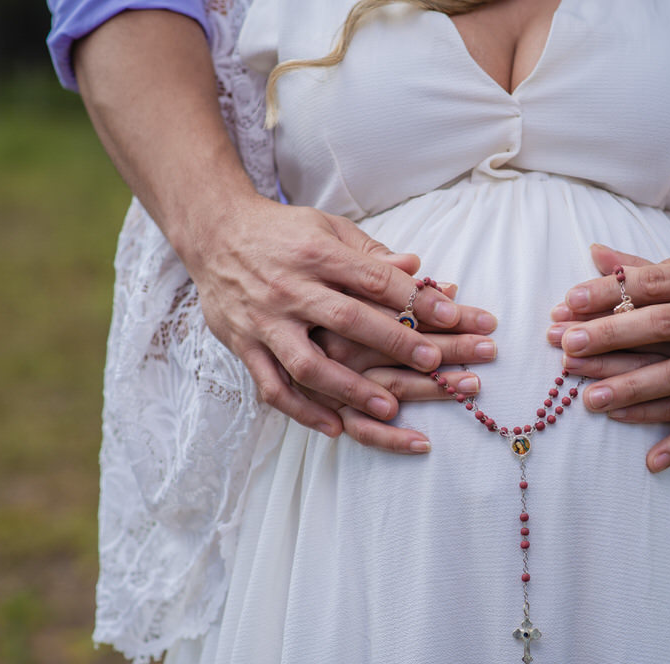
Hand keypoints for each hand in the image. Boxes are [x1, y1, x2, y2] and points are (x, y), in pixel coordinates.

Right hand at [182, 195, 496, 437]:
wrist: (214, 232)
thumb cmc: (284, 233)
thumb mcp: (328, 229)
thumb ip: (372, 254)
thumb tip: (418, 267)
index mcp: (317, 254)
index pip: (374, 279)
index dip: (416, 299)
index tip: (455, 315)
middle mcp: (290, 288)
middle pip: (348, 319)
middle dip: (395, 342)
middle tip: (435, 362)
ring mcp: (265, 321)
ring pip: (308, 362)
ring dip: (350, 388)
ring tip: (389, 409)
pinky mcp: (244, 346)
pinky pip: (272, 386)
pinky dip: (302, 411)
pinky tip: (335, 429)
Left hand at [547, 240, 669, 471]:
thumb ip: (652, 264)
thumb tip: (596, 256)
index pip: (653, 284)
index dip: (608, 293)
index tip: (568, 302)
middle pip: (663, 327)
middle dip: (613, 338)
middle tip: (568, 349)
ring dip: (636, 390)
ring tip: (593, 402)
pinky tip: (652, 461)